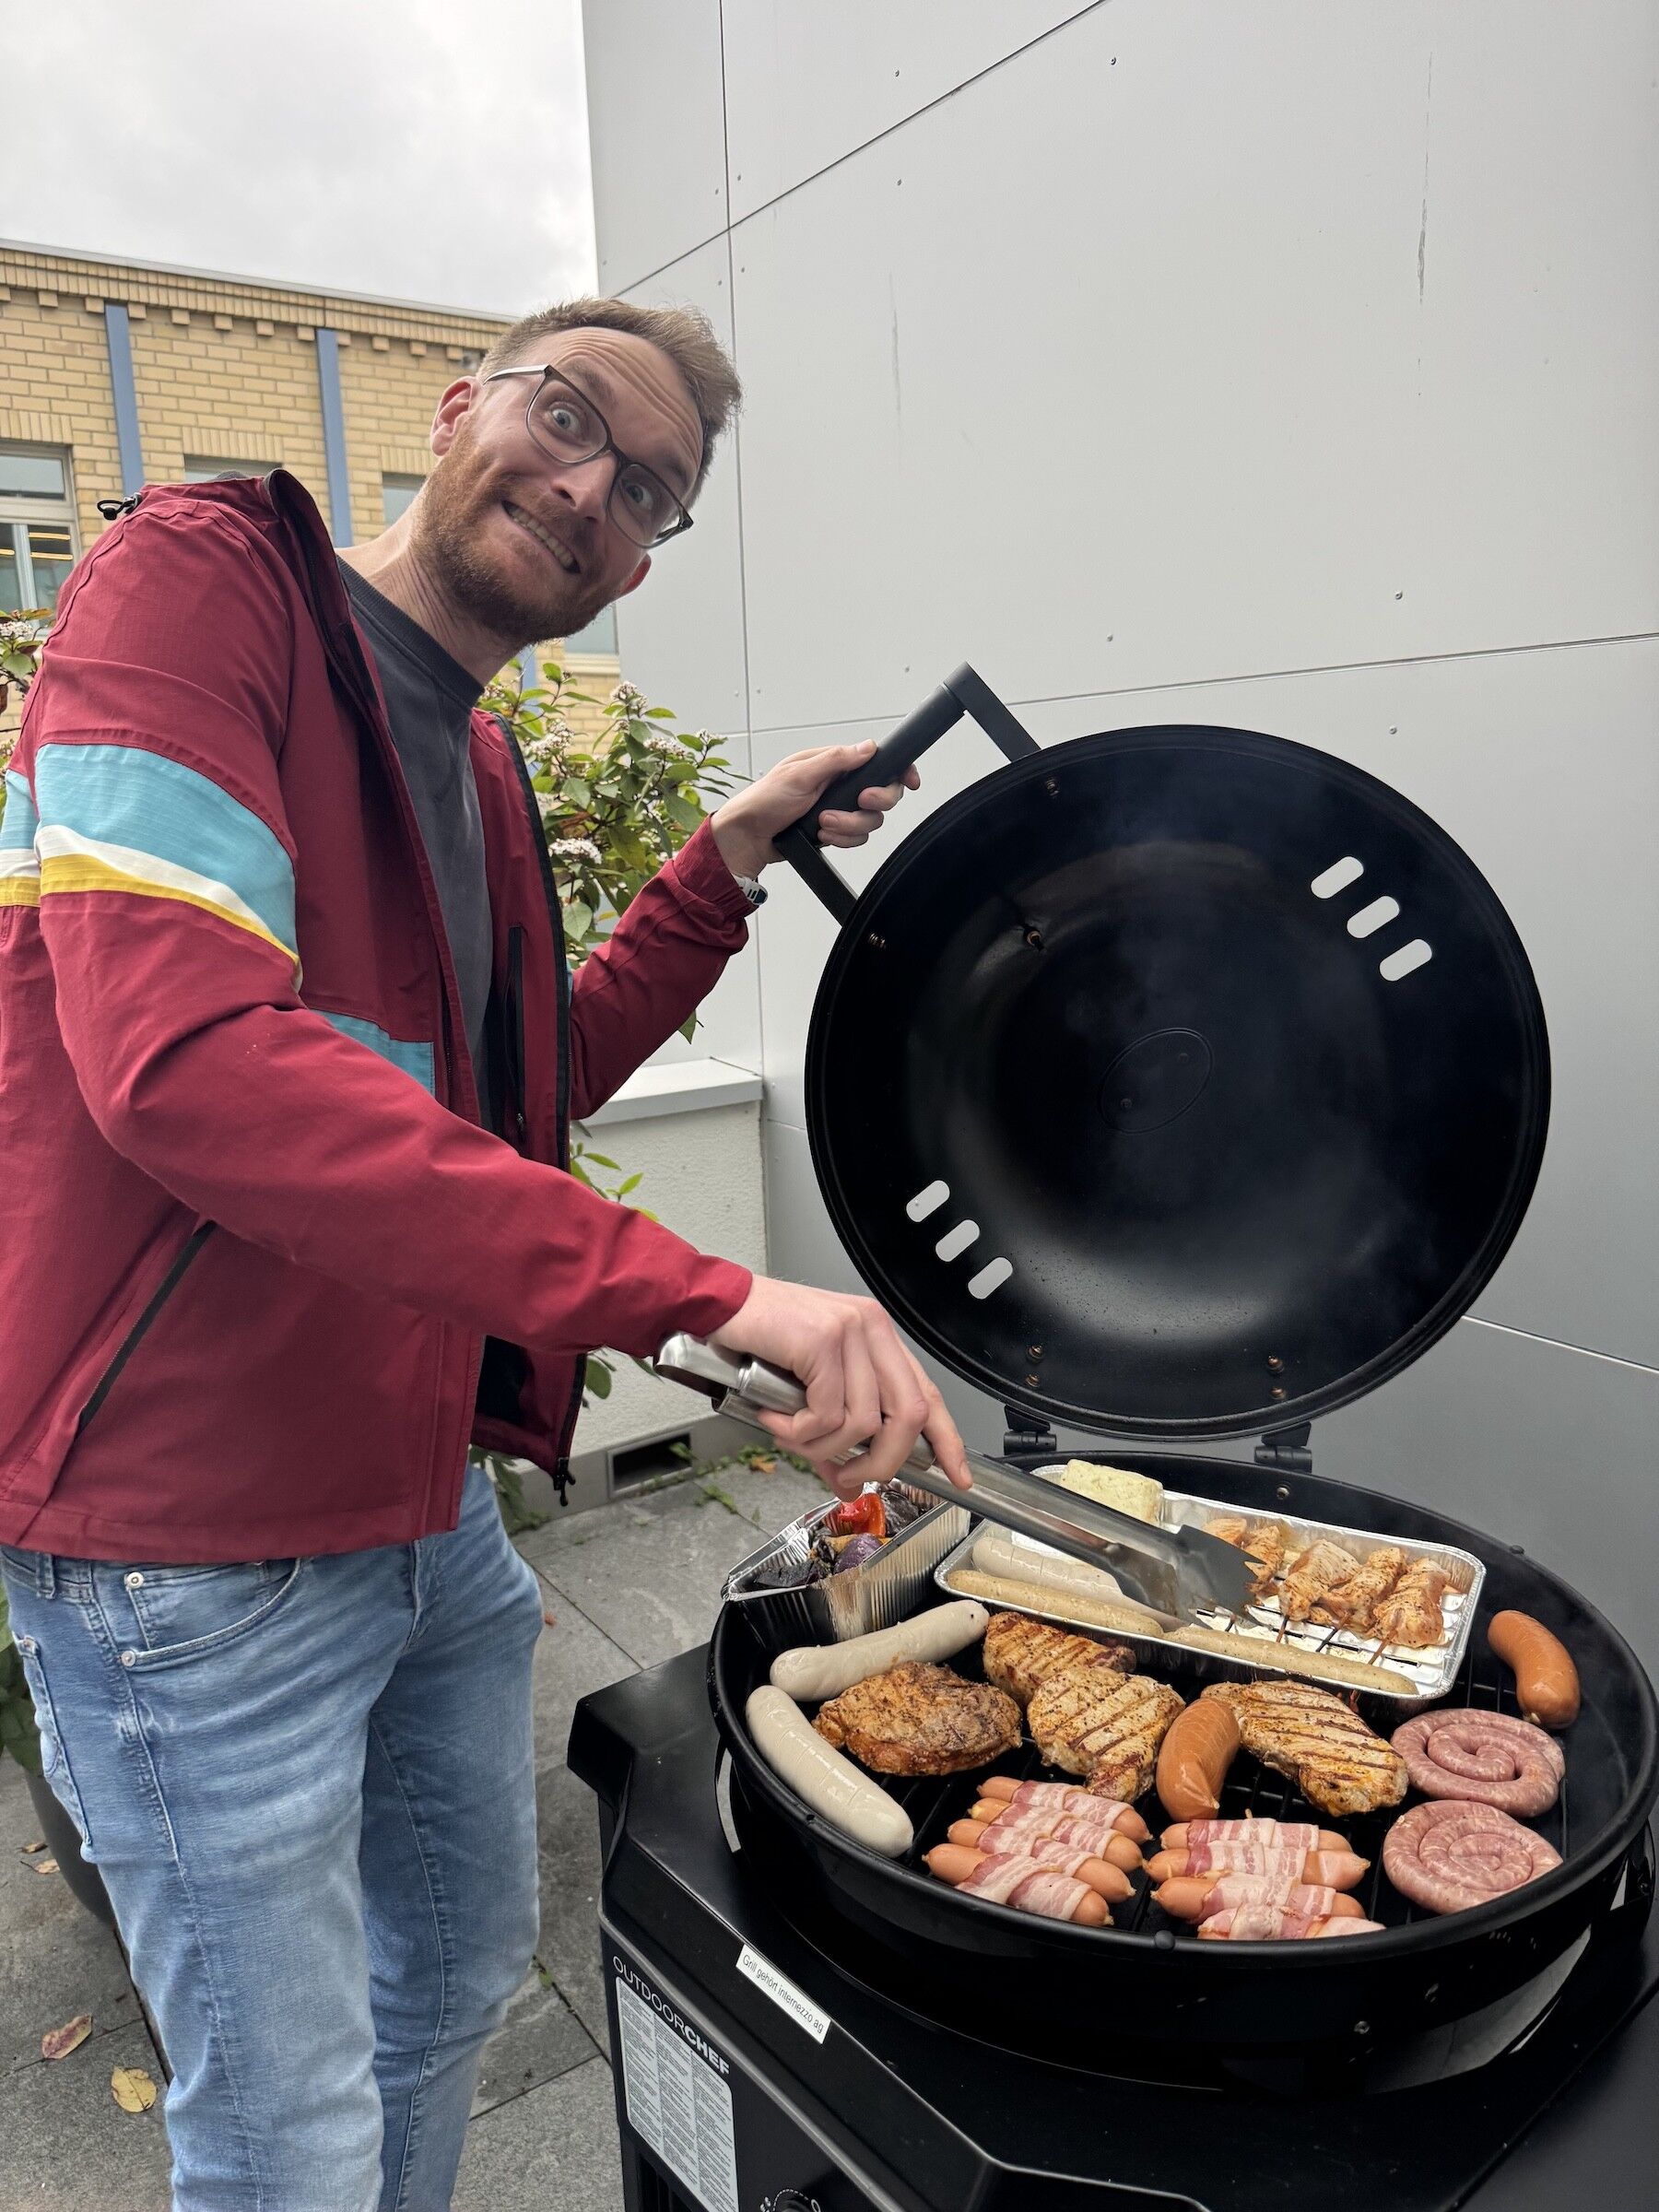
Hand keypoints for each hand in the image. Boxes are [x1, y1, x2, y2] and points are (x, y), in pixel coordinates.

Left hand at [709, 738, 919, 880]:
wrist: (749, 838)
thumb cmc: (764, 801)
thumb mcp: (798, 774)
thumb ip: (836, 761)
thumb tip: (867, 747)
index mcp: (833, 763)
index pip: (877, 761)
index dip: (898, 771)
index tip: (909, 782)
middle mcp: (840, 785)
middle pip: (881, 794)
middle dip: (871, 804)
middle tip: (857, 803)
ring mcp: (839, 809)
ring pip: (870, 821)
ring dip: (848, 826)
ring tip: (823, 824)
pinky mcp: (835, 830)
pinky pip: (856, 837)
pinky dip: (842, 839)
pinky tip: (822, 836)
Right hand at [710, 1275, 971, 1499]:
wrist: (714, 1306)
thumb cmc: (756, 1341)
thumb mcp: (806, 1392)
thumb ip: (833, 1436)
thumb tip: (848, 1485)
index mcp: (877, 1338)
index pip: (928, 1393)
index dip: (946, 1439)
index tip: (957, 1474)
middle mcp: (872, 1329)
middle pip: (909, 1415)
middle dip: (881, 1462)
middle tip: (846, 1475)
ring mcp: (851, 1331)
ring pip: (865, 1422)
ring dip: (824, 1448)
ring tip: (791, 1436)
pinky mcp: (824, 1341)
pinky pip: (827, 1413)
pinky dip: (799, 1431)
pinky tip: (775, 1418)